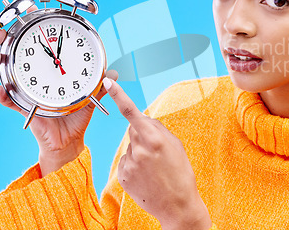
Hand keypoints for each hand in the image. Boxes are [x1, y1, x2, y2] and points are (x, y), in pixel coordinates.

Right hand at [0, 5, 117, 174]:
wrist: (70, 139)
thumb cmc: (77, 115)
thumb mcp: (90, 94)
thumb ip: (101, 82)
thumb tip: (114, 72)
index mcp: (51, 69)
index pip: (38, 44)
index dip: (31, 28)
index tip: (28, 13)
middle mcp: (35, 76)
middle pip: (14, 53)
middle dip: (5, 40)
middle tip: (4, 33)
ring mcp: (26, 90)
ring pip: (4, 73)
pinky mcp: (22, 106)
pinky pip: (8, 100)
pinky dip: (2, 94)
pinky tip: (0, 89)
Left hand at [103, 78, 211, 229]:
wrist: (177, 205)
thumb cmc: (180, 172)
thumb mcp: (175, 144)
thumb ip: (157, 128)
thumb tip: (142, 120)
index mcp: (153, 138)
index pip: (131, 111)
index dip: (118, 95)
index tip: (108, 82)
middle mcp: (138, 149)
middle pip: (133, 129)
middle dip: (143, 133)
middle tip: (158, 151)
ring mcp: (128, 163)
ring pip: (130, 146)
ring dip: (139, 151)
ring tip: (154, 167)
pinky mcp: (122, 175)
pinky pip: (126, 161)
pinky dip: (134, 164)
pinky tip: (146, 175)